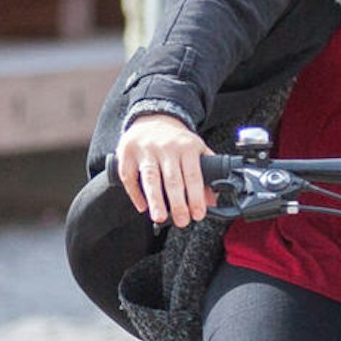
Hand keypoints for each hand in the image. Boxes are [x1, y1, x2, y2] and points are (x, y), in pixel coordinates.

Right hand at [117, 111, 212, 227]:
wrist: (153, 119)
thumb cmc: (177, 141)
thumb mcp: (197, 151)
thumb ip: (207, 174)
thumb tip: (213, 201)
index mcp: (187, 147)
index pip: (193, 176)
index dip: (196, 197)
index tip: (198, 214)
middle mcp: (166, 148)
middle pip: (172, 179)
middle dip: (178, 203)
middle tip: (182, 221)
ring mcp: (145, 150)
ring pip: (150, 178)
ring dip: (155, 200)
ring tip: (159, 218)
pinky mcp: (127, 154)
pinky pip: (129, 176)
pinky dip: (135, 193)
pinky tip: (142, 206)